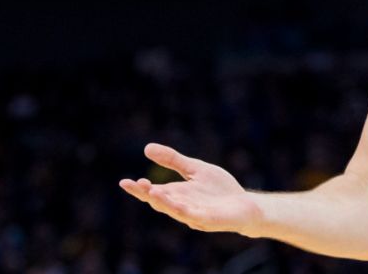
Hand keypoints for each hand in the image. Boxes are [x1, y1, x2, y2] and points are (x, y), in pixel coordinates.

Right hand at [119, 143, 261, 234]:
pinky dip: (183, 210)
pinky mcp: (208, 220)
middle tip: (134, 184)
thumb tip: (146, 147)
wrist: (244, 205)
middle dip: (147, 194)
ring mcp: (194, 215)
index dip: (139, 189)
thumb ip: (173, 160)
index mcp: (176, 194)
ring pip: (174, 210)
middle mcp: (181, 206)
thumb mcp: (195, 169)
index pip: (153, 192)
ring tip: (151, 191)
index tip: (123, 182)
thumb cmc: (218, 189)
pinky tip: (176, 204)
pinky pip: (193, 216)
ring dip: (163, 201)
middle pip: (160, 201)